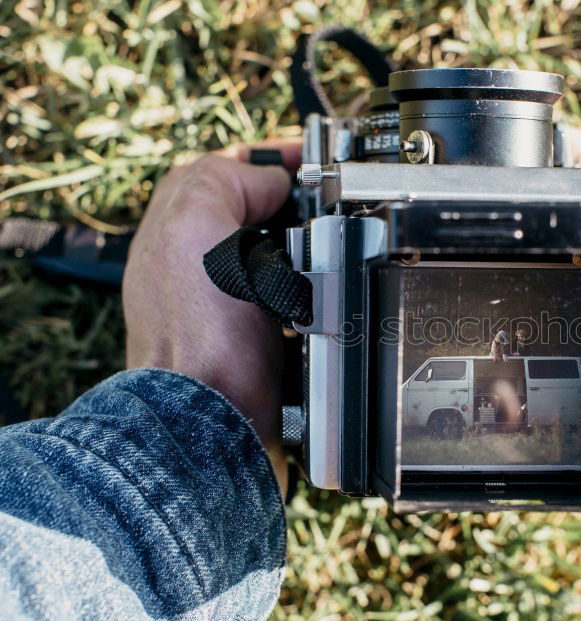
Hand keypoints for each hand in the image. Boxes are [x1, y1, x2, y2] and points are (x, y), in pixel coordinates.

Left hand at [124, 142, 300, 495]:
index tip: (312, 162)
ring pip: (279, 260)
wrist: (214, 430)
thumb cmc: (200, 345)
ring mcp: (227, 312)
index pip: (221, 172)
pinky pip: (295, 307)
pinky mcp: (258, 349)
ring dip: (308, 253)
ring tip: (335, 253)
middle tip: (330, 206)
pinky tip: (326, 302)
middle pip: (252, 213)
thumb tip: (270, 181)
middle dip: (293, 205)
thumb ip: (222, 183)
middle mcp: (195, 271)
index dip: (268, 160)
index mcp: (176, 234)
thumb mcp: (195, 232)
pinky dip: (313, 299)